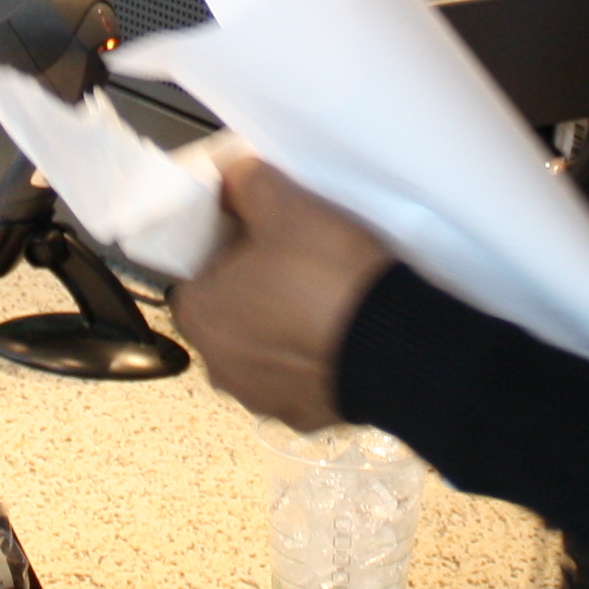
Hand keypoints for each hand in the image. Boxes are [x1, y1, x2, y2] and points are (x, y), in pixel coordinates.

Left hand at [175, 151, 395, 431]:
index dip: (223, 247)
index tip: (255, 234)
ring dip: (281, 327)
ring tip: (321, 297)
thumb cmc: (328, 278)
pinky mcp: (301, 415)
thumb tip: (230, 173)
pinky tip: (339, 333)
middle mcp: (218, 364)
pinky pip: (298, 377)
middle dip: (252, 289)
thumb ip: (246, 181)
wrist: (395, 347)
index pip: (194, 272)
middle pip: (226, 312)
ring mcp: (259, 397)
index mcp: (199, 313)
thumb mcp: (286, 205)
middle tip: (292, 261)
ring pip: (261, 348)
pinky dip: (312, 357)